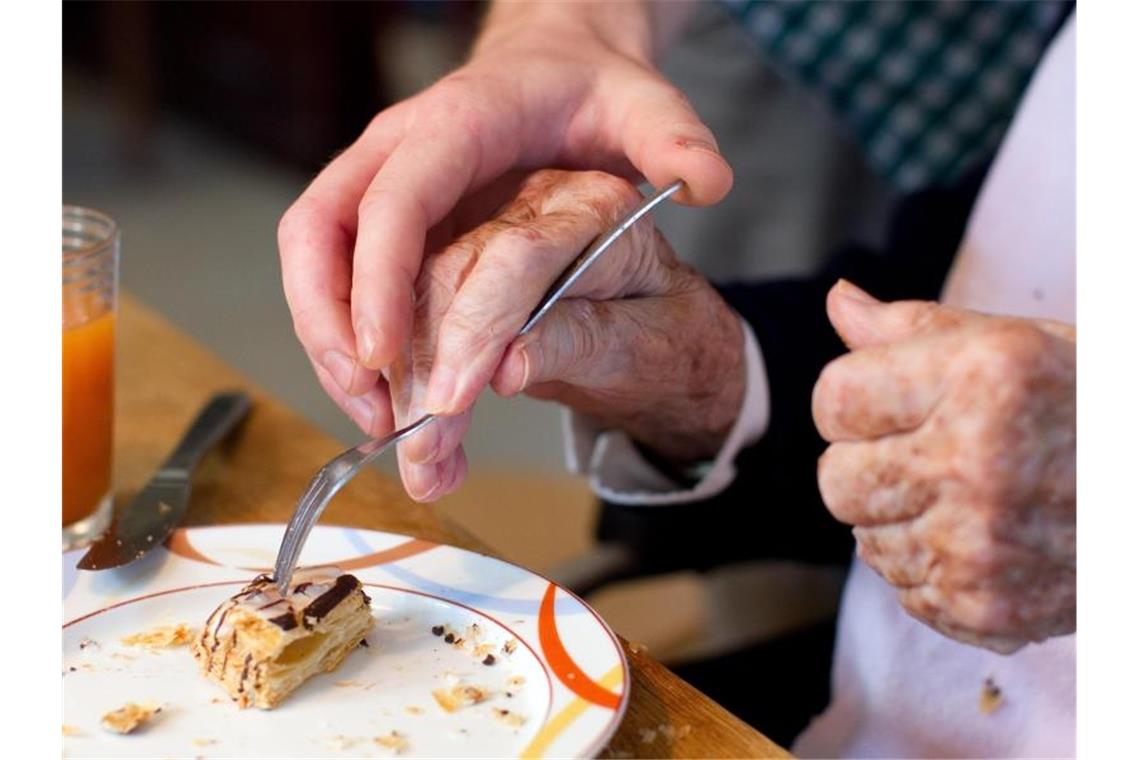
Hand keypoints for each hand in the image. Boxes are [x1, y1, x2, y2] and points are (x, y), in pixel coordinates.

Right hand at [277, 2, 732, 438]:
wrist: (555, 63)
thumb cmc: (590, 89)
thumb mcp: (643, 105)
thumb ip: (674, 140)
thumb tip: (709, 182)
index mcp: (455, 125)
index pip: (391, 202)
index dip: (375, 281)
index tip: (383, 356)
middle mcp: (398, 150)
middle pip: (318, 235)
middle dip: (328, 326)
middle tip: (371, 407)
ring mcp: (380, 181)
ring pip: (314, 261)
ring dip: (329, 342)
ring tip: (376, 419)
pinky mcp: (380, 215)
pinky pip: (337, 275)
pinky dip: (348, 335)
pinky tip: (385, 392)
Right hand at [389, 169, 744, 500]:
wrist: (665, 342)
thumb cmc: (672, 339)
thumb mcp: (651, 345)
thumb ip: (585, 341)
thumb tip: (507, 364)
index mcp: (595, 207)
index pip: (516, 256)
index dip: (474, 328)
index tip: (450, 400)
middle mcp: (532, 205)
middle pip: (446, 273)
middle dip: (422, 370)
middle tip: (424, 449)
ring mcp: (489, 231)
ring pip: (410, 299)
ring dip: (402, 387)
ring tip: (423, 464)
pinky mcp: (458, 268)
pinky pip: (404, 319)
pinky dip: (400, 385)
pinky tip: (419, 443)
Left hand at [812, 280, 1075, 652]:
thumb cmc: (1090, 408)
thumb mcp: (1013, 344)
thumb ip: (911, 328)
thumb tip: (838, 300)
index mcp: (978, 378)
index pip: (834, 400)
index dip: (855, 402)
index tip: (893, 406)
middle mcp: (973, 463)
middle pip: (836, 480)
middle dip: (868, 466)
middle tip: (933, 456)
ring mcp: (978, 545)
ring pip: (865, 542)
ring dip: (903, 522)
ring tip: (973, 500)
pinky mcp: (986, 607)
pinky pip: (906, 592)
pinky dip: (935, 573)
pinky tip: (989, 542)